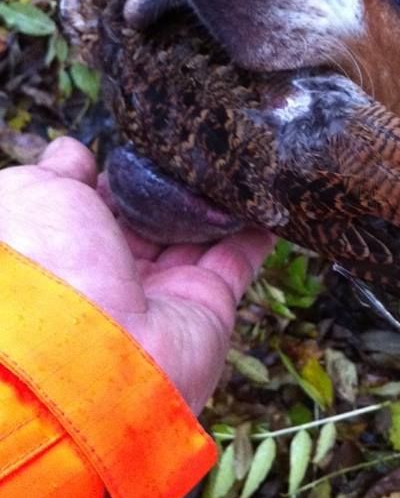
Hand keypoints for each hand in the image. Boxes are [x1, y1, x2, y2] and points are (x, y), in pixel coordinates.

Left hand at [0, 137, 272, 413]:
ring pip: (200, 234)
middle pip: (156, 219)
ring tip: (241, 160)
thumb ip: (56, 171)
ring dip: (220, 201)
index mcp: (69, 249)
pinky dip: (256, 230)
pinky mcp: (209, 306)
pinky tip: (268, 197)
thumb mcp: (33, 197)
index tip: (151, 143)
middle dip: (178, 184)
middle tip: (202, 146)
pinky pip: (238, 260)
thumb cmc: (47, 269)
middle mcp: (116, 274)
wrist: (87, 354)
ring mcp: (164, 292)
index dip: (127, 173)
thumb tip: (73, 151)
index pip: (105, 203)